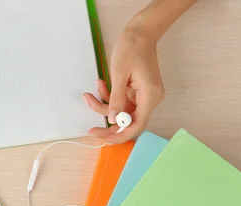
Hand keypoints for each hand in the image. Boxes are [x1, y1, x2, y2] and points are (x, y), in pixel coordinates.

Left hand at [84, 28, 164, 142]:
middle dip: (109, 125)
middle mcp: (150, 99)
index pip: (137, 125)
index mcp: (150, 96)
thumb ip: (116, 99)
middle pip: (129, 122)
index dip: (120, 135)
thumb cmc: (131, 48)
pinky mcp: (138, 92)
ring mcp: (144, 96)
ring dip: (105, 106)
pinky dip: (110, 97)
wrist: (140, 32)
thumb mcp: (119, 74)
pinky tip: (101, 85)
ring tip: (90, 94)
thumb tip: (113, 120)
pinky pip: (122, 101)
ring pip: (122, 112)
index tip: (103, 139)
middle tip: (91, 129)